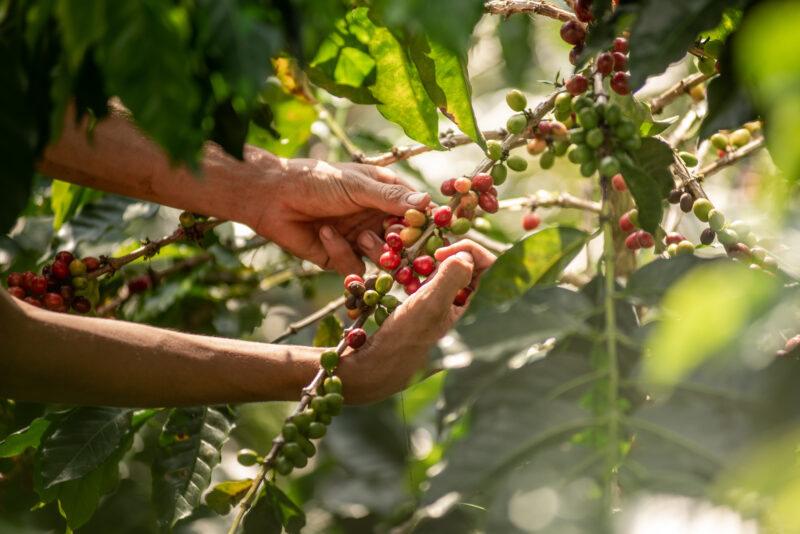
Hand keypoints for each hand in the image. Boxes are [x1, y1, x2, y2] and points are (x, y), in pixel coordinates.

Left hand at [253, 158, 428, 274]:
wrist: (273, 197)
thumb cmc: (318, 180)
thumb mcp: (358, 186)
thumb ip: (391, 197)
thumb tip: (428, 202)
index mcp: (385, 195)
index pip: (415, 213)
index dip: (424, 224)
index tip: (431, 232)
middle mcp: (376, 218)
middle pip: (404, 241)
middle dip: (404, 246)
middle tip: (402, 247)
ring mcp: (360, 239)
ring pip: (383, 259)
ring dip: (375, 250)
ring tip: (362, 237)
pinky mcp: (341, 257)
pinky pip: (355, 266)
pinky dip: (342, 252)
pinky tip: (325, 234)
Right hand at [338, 240, 496, 402]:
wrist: (375, 369)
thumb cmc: (404, 340)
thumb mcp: (430, 304)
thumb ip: (453, 276)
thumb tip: (467, 256)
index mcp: (481, 315)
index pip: (492, 268)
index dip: (469, 251)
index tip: (440, 252)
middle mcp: (473, 317)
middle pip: (475, 272)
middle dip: (452, 258)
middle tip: (427, 258)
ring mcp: (455, 319)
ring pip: (455, 280)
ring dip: (437, 270)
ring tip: (417, 273)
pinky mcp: (438, 320)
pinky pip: (440, 291)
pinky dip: (427, 282)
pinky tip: (411, 286)